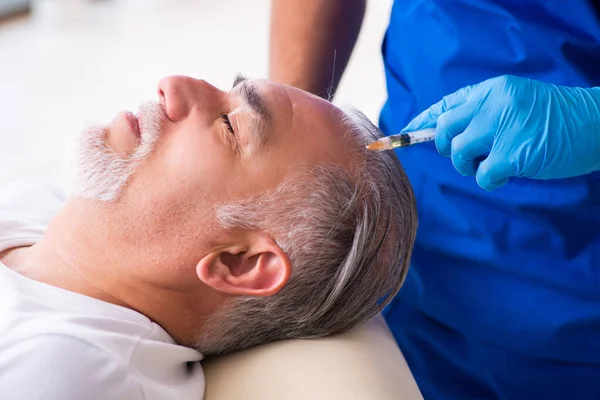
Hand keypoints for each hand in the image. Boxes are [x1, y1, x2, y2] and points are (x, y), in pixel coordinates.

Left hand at [402, 75, 599, 190]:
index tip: (405, 132)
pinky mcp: (513, 153)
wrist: (598, 123)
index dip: (423, 122)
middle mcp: (492, 103)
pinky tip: (509, 174)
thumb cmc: (555, 118)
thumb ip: (484, 112)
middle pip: (444, 130)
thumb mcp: (517, 102)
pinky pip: (483, 175)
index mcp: (492, 89)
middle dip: (447, 149)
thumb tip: (444, 135)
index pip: (446, 105)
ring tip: (495, 164)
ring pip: (459, 154)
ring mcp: (502, 127)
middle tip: (467, 157)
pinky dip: (491, 181)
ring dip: (470, 167)